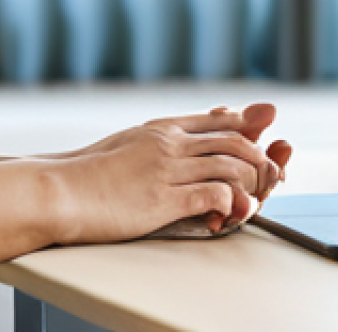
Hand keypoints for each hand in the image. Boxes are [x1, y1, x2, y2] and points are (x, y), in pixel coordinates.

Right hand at [49, 104, 286, 244]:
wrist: (63, 189)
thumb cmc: (91, 171)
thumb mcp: (129, 143)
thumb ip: (159, 138)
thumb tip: (179, 139)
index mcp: (161, 128)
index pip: (217, 120)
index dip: (248, 126)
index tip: (268, 132)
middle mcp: (169, 143)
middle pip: (234, 141)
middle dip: (262, 159)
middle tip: (274, 177)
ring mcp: (168, 169)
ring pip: (232, 167)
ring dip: (251, 186)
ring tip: (250, 204)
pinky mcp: (164, 198)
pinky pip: (215, 196)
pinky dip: (231, 206)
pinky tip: (228, 216)